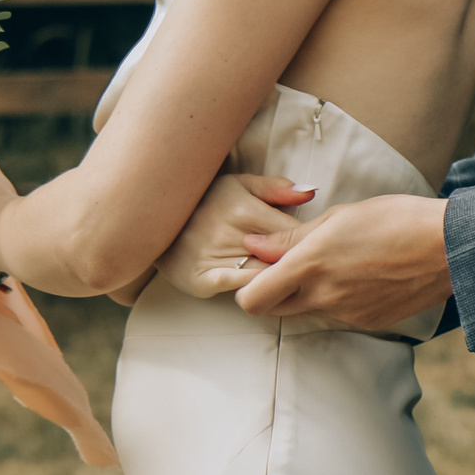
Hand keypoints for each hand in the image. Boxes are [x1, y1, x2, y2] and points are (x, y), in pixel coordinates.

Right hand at [155, 173, 319, 298]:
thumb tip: (311, 193)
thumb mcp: (240, 185)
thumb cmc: (206, 201)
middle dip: (300, 262)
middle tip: (313, 266)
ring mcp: (214, 257)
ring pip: (264, 274)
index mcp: (243, 208)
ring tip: (295, 280)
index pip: (293, 231)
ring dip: (282, 278)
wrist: (155, 221)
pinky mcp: (201, 279)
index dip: (310, 242)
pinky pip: (238, 287)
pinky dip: (257, 289)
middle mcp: (229, 232)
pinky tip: (267, 288)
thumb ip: (275, 188)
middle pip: (281, 255)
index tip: (319, 248)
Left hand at [234, 194, 451, 329]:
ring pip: (308, 311)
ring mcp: (347, 314)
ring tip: (338, 263)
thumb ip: (291, 237)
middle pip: (273, 311)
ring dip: (309, 294)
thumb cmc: (395, 219)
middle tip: (289, 267)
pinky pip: (338, 315)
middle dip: (273, 292)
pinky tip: (363, 276)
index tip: (259, 269)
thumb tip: (252, 245)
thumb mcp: (339, 217)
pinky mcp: (368, 323)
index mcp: (311, 263)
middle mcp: (324, 295)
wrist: (450, 247)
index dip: (247, 288)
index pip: (252, 300)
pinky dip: (339, 300)